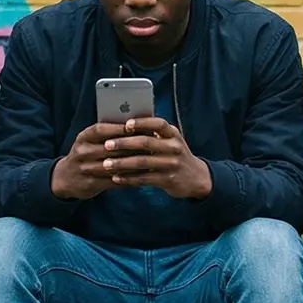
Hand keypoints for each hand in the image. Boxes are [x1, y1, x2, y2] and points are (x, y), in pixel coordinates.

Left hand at [57, 117, 211, 200]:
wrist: (196, 178)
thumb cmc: (176, 155)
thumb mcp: (171, 141)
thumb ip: (154, 134)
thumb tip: (125, 125)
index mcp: (173, 134)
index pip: (158, 124)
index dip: (142, 123)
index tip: (125, 124)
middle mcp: (174, 147)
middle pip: (146, 142)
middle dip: (124, 143)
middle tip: (106, 145)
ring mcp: (172, 164)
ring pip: (142, 162)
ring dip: (122, 163)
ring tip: (106, 164)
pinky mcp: (168, 180)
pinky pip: (144, 178)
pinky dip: (128, 179)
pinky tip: (116, 179)